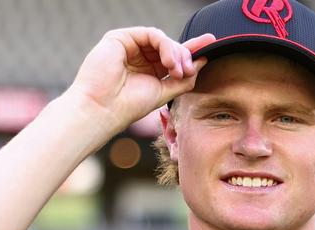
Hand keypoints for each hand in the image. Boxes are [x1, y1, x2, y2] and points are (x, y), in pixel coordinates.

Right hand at [68, 27, 214, 131]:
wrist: (103, 110)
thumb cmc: (129, 106)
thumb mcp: (163, 92)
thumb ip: (182, 79)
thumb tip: (202, 63)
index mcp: (149, 70)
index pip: (173, 56)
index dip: (192, 50)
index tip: (211, 45)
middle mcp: (140, 57)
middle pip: (171, 47)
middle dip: (185, 56)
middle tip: (189, 71)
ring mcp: (130, 46)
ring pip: (163, 40)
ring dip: (176, 53)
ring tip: (177, 71)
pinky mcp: (121, 38)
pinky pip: (151, 34)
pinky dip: (165, 46)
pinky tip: (169, 63)